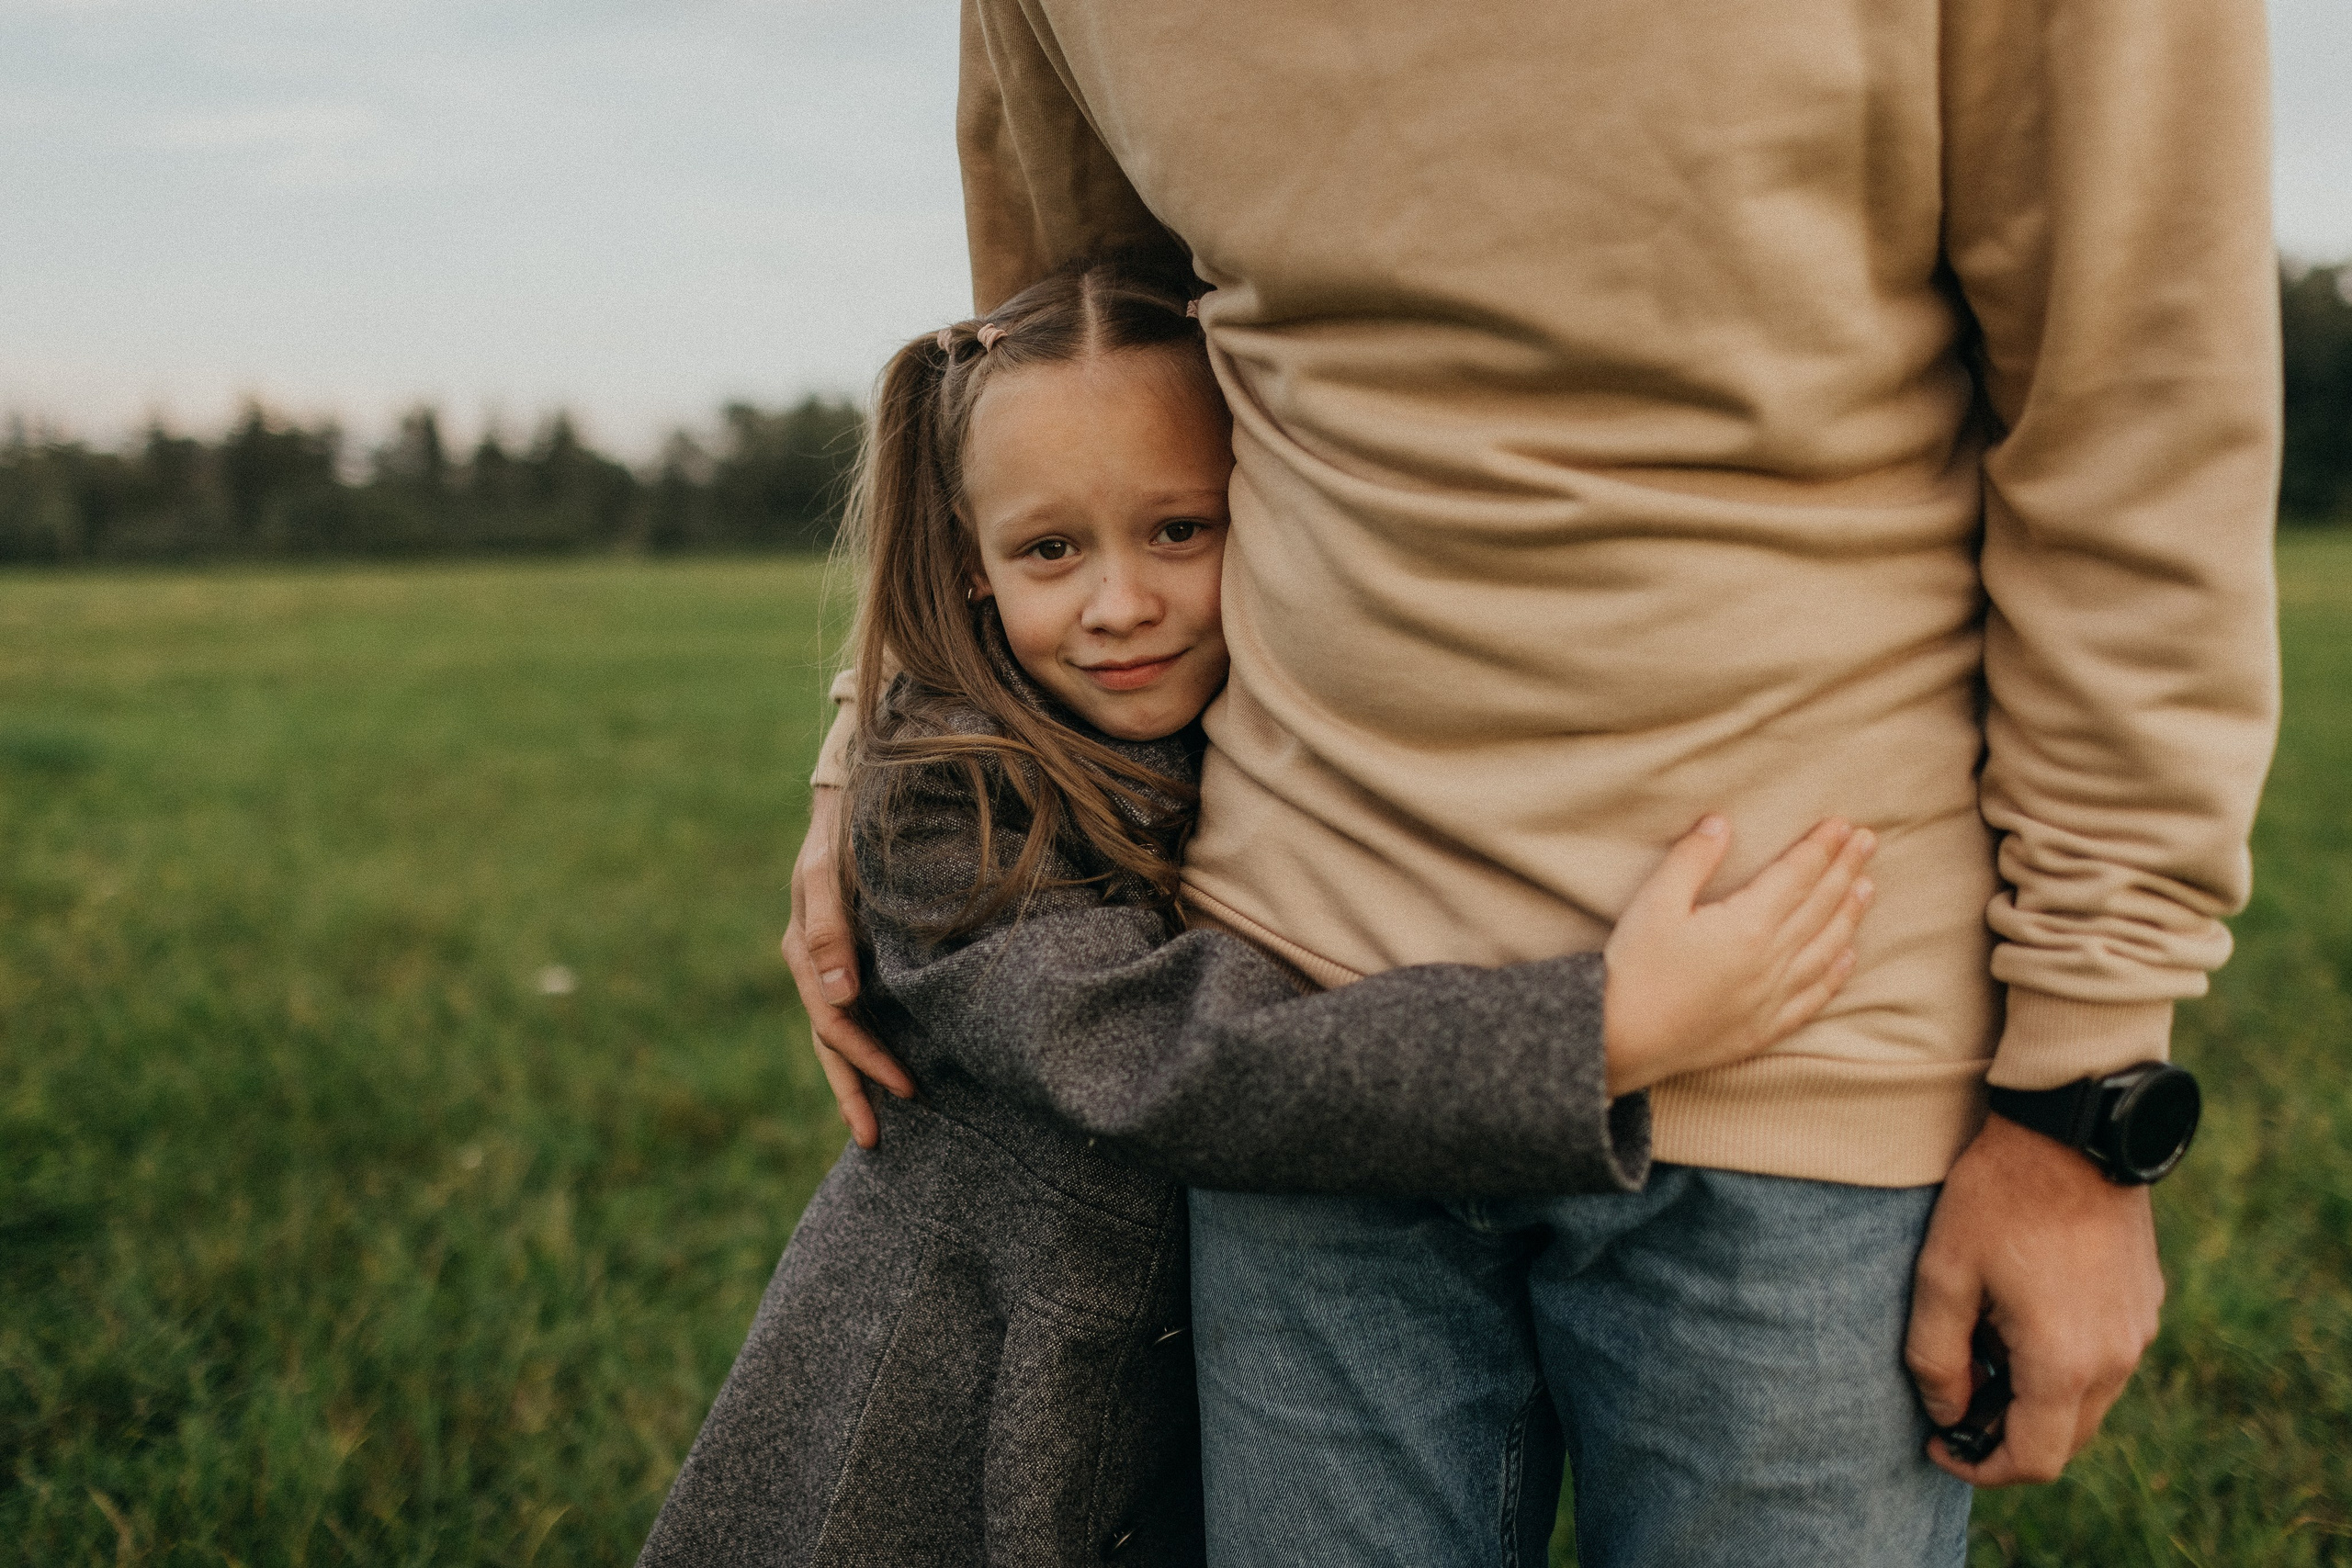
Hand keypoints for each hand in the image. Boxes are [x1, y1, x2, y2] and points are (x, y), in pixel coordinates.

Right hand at [783, 785, 914, 1147]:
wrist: (848, 801)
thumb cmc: (838, 835)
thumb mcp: (824, 875)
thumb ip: (828, 931)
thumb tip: (838, 995)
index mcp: (805, 954)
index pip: (835, 1024)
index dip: (868, 1060)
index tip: (907, 1089)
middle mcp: (814, 967)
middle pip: (829, 1044)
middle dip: (851, 1092)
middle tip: (873, 1140)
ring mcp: (829, 965)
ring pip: (837, 1036)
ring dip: (853, 1080)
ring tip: (872, 1127)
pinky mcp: (849, 958)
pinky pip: (852, 1013)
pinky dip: (862, 1048)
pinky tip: (882, 1072)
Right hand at [1601, 815, 1875, 1096]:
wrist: (1622, 1040)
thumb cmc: (1635, 967)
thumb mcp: (1655, 902)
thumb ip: (1692, 859)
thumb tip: (1721, 823)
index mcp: (1747, 926)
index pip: (1796, 876)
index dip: (1821, 848)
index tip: (1843, 825)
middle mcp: (1771, 962)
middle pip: (1819, 907)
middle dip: (1845, 870)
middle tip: (1868, 842)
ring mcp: (1771, 998)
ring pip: (1825, 949)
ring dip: (1849, 916)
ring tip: (1867, 888)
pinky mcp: (1763, 1028)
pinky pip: (1812, 998)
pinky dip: (1835, 975)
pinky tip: (1848, 958)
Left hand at [1907, 1112, 2162, 1485]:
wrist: (2073, 1128)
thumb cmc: (1998, 1196)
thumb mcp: (1942, 1273)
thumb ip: (1936, 1357)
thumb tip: (1948, 1413)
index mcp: (2065, 1362)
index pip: (2034, 1460)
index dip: (1981, 1467)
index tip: (1939, 1442)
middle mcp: (2117, 1359)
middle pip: (2064, 1439)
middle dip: (2006, 1434)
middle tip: (1954, 1395)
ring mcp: (2139, 1331)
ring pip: (2087, 1402)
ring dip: (2036, 1396)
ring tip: (1983, 1343)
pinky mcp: (2145, 1303)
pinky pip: (2106, 1360)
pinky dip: (2064, 1363)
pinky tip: (2021, 1314)